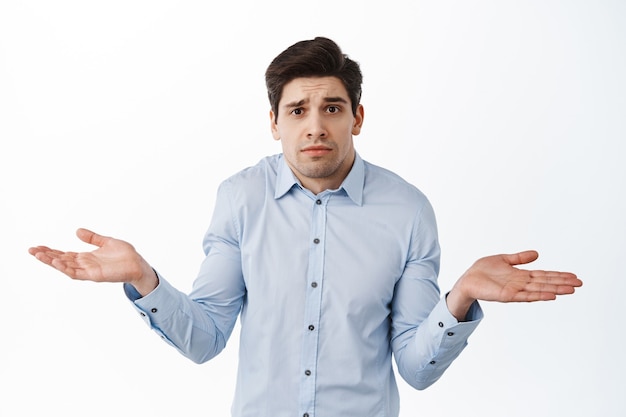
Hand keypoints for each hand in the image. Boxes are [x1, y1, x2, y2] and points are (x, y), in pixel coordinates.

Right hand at [29, 228, 157, 294]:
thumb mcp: (106, 242)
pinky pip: (76, 273)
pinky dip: (65, 268)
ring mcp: (88, 270)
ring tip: (38, 255)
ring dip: (52, 262)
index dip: (51, 251)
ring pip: (65, 267)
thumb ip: (92, 238)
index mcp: (86, 257)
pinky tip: (56, 262)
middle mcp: (85, 264)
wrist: (138, 264)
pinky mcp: (94, 275)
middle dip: (46, 256)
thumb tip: (77, 231)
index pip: (64, 254)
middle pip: (61, 260)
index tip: (37, 246)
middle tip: (31, 250)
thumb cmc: (125, 255)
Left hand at [446, 250, 581, 320]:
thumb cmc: (482, 271)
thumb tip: (536, 253)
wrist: (467, 280)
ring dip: (556, 289)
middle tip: (580, 284)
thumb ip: (520, 258)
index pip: (544, 275)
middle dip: (563, 282)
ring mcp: (515, 290)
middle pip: (546, 282)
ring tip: (571, 289)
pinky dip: (539, 295)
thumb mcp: (503, 259)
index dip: (559, 275)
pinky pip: (526, 296)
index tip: (574, 276)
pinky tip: (551, 295)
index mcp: (521, 275)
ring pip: (540, 289)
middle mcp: (521, 283)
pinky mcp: (507, 295)